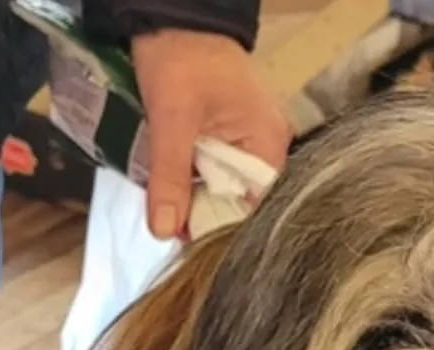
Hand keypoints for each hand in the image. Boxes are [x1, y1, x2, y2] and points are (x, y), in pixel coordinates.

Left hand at [132, 29, 291, 239]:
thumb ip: (170, 177)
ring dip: (198, 199)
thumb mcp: (171, 119)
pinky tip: (177, 188)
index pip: (253, 208)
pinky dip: (196, 179)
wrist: (173, 13)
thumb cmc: (181, 57)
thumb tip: (163, 232)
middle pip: (240, 201)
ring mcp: (252, 141)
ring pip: (226, 188)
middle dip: (206, 215)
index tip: (189, 243)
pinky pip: (218, 170)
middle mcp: (269, 148)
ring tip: (171, 212)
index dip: (221, 229)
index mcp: (269, 145)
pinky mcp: (233, 136)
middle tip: (171, 230)